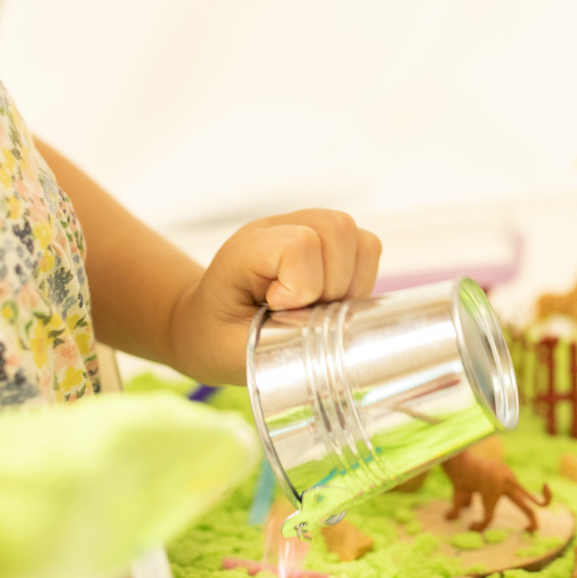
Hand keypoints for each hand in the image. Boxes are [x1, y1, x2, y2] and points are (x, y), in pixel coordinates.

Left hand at [170, 210, 381, 385]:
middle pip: (338, 230)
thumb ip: (278, 343)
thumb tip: (330, 338)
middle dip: (334, 284)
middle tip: (307, 314)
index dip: (303, 287)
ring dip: (352, 283)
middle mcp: (280, 228)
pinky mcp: (332, 242)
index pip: (299, 244)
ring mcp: (308, 230)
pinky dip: (361, 280)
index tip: (280, 310)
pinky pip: (369, 249)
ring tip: (322, 309)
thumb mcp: (235, 349)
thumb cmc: (218, 337)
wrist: (208, 324)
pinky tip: (334, 301)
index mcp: (247, 250)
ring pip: (361, 239)